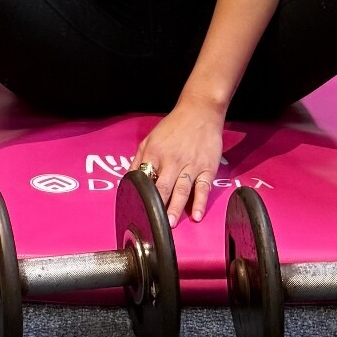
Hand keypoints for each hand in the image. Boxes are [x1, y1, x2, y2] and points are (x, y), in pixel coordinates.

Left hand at [130, 100, 223, 226]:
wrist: (200, 111)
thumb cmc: (173, 126)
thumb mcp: (150, 139)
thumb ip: (138, 160)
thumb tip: (128, 181)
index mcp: (155, 153)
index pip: (145, 177)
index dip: (140, 195)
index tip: (137, 211)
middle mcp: (172, 160)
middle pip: (162, 186)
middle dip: (157, 206)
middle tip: (153, 224)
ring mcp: (191, 165)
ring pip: (182, 189)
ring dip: (176, 208)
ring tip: (170, 224)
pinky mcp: (207, 167)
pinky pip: (203, 187)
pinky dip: (200, 202)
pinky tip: (196, 215)